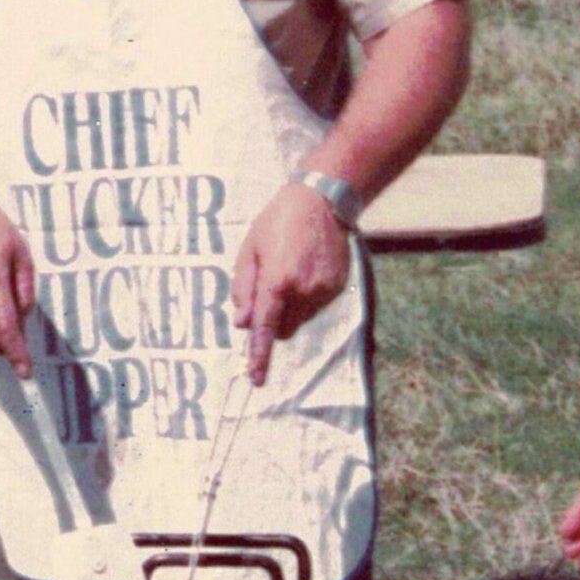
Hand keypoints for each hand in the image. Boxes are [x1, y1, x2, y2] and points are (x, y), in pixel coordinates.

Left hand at [232, 184, 351, 385]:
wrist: (322, 200)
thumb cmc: (277, 222)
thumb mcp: (250, 250)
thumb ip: (244, 289)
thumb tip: (242, 324)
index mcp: (277, 281)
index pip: (265, 328)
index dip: (259, 356)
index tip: (257, 378)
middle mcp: (303, 290)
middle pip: (283, 328)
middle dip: (273, 320)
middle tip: (271, 289)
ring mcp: (323, 290)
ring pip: (301, 319)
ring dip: (291, 308)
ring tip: (291, 270)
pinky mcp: (337, 286)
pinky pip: (316, 306)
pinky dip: (308, 297)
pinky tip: (307, 268)